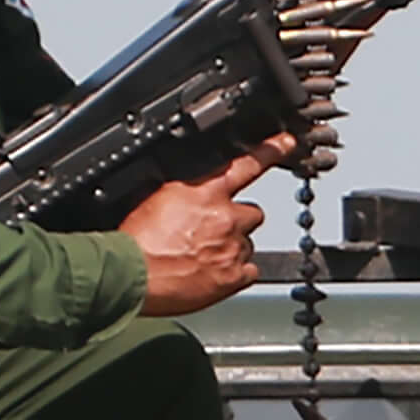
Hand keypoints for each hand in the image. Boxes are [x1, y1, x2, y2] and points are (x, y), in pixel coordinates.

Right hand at [121, 135, 294, 314]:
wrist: (132, 276)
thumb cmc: (137, 240)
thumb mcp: (159, 197)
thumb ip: (189, 191)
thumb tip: (198, 192)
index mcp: (205, 191)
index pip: (246, 164)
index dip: (269, 151)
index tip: (287, 143)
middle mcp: (225, 216)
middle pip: (251, 213)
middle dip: (236, 222)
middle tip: (212, 233)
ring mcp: (233, 247)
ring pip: (247, 244)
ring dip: (232, 248)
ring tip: (202, 257)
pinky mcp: (234, 276)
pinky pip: (248, 271)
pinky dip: (234, 273)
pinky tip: (212, 274)